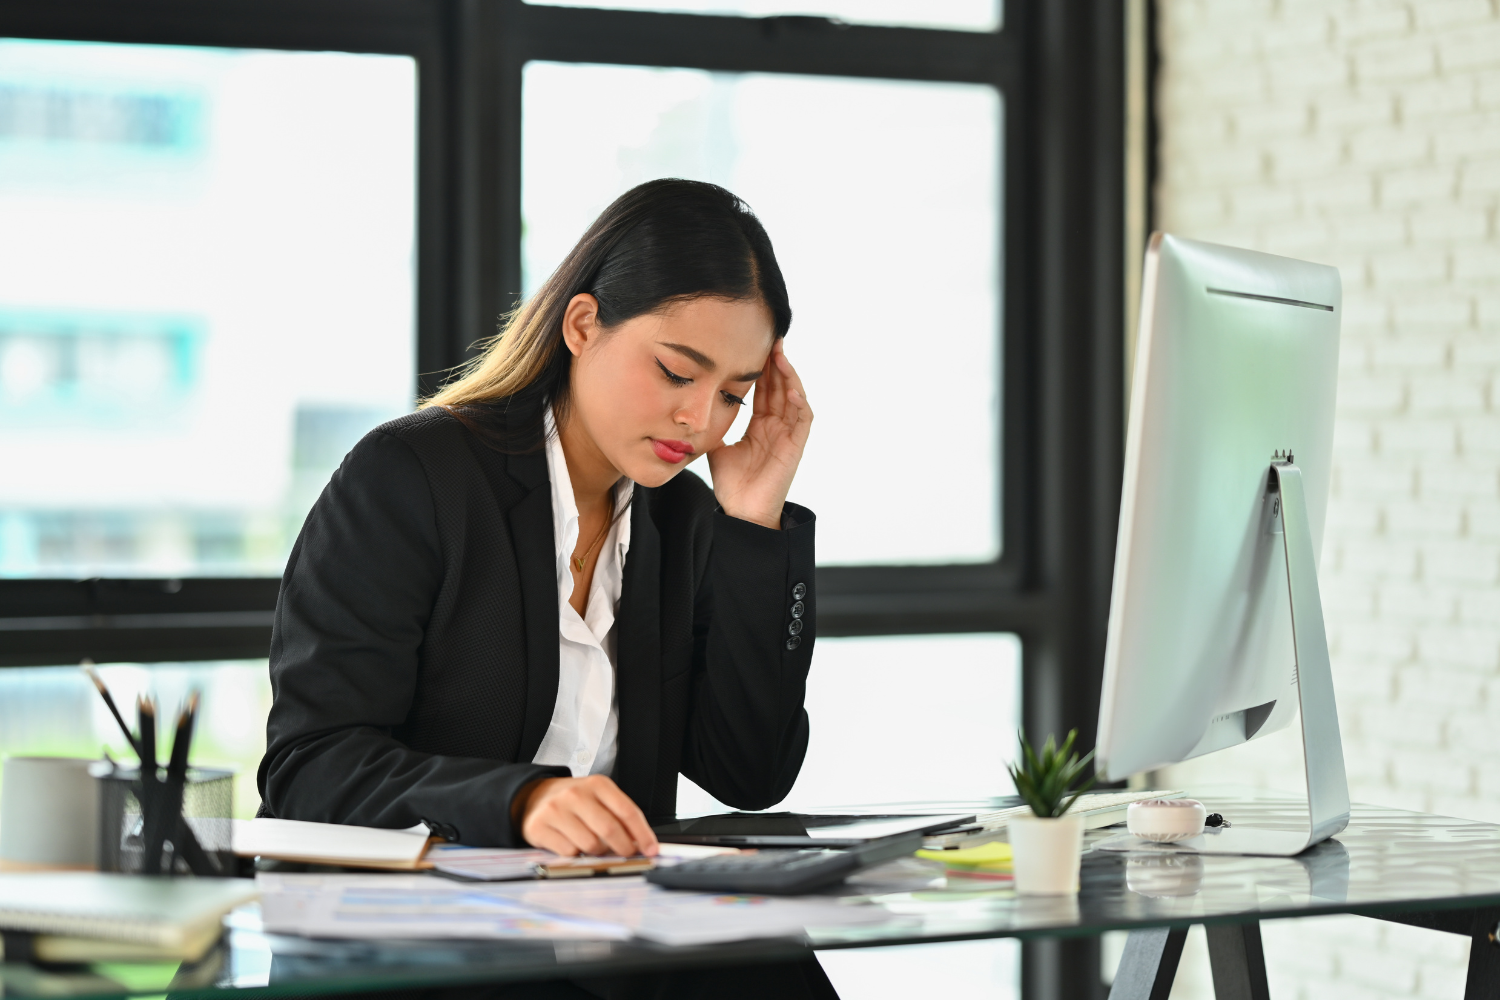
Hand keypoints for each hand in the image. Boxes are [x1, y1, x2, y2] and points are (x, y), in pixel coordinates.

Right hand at [516, 775, 658, 856]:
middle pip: (609, 829)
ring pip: (590, 844)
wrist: (535, 797)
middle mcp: (576, 794)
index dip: (642, 833)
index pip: (627, 811)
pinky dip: (575, 854)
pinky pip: (569, 852)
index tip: (651, 849)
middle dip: (623, 847)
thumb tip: (641, 843)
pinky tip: (571, 843)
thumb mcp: (599, 798)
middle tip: (626, 854)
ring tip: (592, 843)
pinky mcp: (539, 827)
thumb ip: (619, 816)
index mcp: (597, 784)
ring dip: (597, 851)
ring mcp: (556, 810)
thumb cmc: (575, 801)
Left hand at [706, 340, 812, 528]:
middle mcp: (776, 427)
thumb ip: (714, 426)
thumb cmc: (730, 485)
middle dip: (776, 363)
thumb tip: (697, 408)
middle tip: (770, 337)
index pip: (763, 390)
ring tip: (780, 354)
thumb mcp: (716, 447)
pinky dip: (799, 403)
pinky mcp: (796, 446)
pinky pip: (803, 419)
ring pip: (794, 397)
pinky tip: (790, 388)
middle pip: (780, 387)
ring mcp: (788, 435)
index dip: (761, 368)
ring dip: (789, 376)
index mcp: (760, 426)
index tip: (753, 345)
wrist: (740, 512)